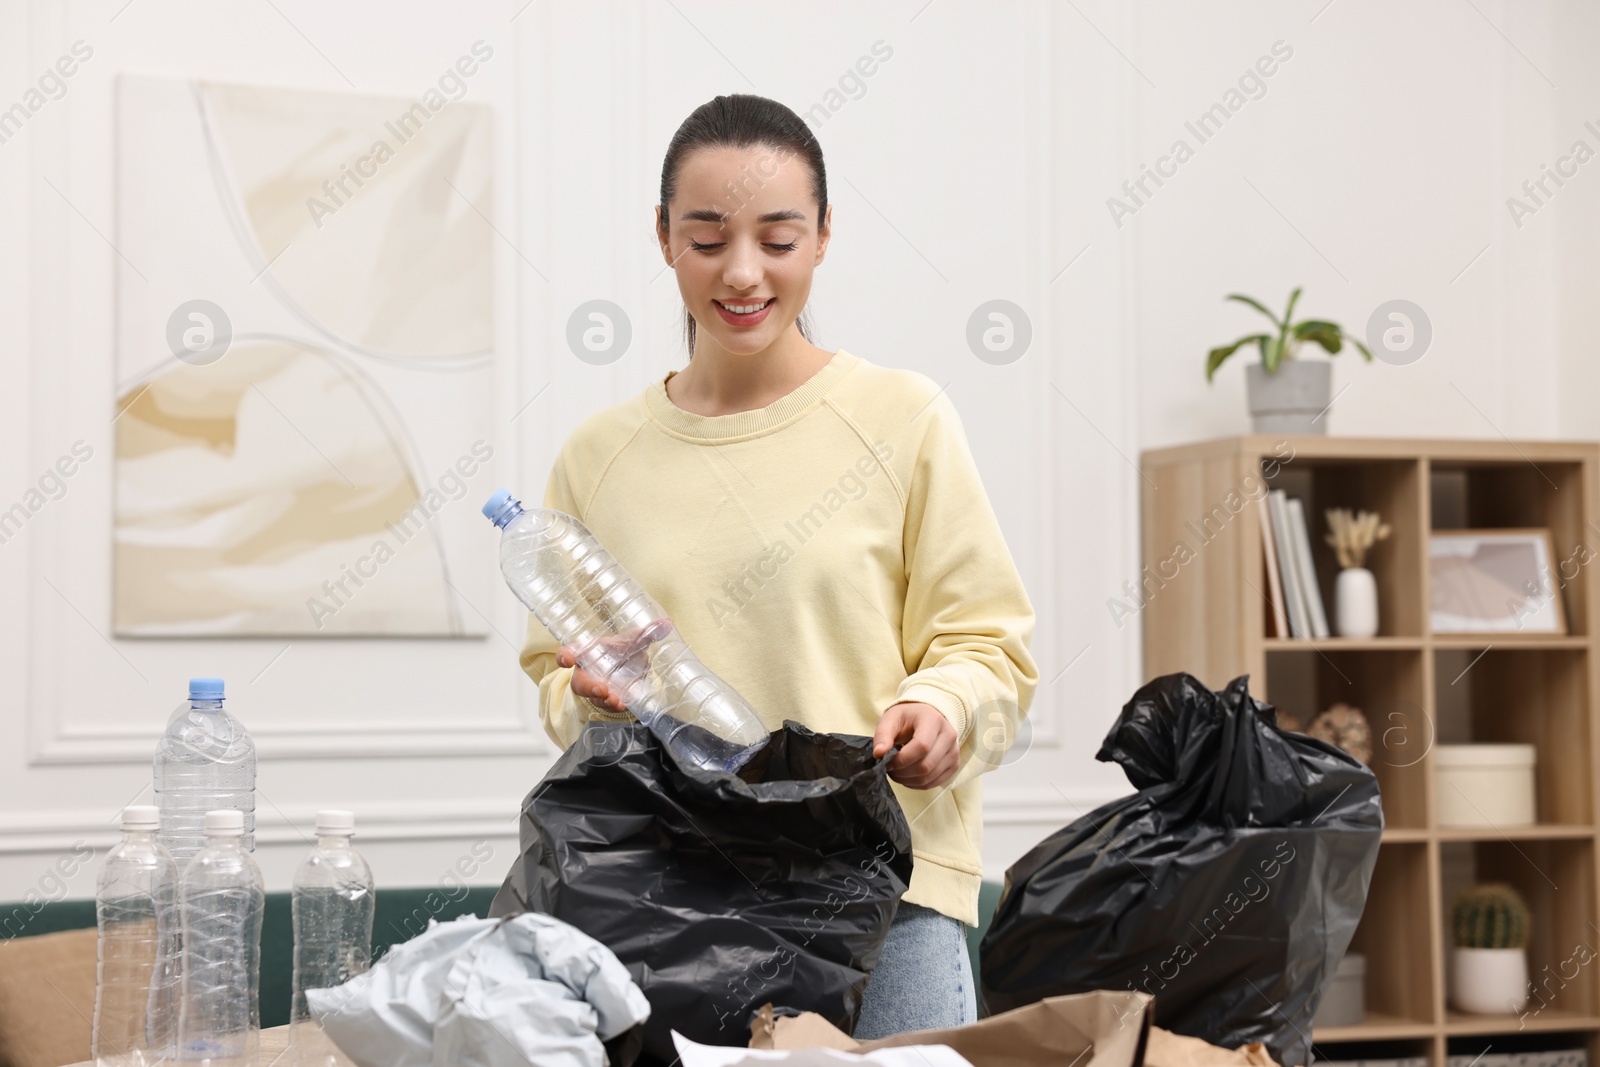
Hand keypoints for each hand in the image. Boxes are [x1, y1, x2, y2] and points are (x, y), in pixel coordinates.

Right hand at [556, 618, 673, 713]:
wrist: (626, 669)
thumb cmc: (621, 651)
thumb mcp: (631, 641)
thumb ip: (646, 633)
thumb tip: (667, 622)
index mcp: (586, 653)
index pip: (568, 653)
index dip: (566, 656)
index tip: (567, 659)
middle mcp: (586, 674)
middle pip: (580, 683)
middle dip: (590, 688)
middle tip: (602, 690)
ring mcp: (595, 690)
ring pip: (594, 699)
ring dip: (604, 701)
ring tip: (617, 701)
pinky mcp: (606, 702)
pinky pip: (606, 707)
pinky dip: (614, 707)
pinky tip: (623, 706)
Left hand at [872, 702, 958, 788]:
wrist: (927, 717)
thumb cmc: (907, 718)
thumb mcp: (891, 719)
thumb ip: (883, 735)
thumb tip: (879, 754)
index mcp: (933, 720)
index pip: (922, 746)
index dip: (902, 759)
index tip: (887, 761)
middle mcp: (949, 736)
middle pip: (926, 765)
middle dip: (903, 772)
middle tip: (889, 768)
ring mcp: (954, 751)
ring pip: (930, 777)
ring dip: (908, 780)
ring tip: (897, 772)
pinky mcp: (954, 764)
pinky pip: (935, 783)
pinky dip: (917, 784)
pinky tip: (907, 776)